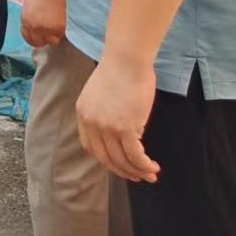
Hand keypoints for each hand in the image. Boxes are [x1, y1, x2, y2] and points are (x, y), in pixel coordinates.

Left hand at [19, 0, 66, 47]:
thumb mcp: (31, 5)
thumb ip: (30, 19)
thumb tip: (32, 28)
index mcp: (26, 20)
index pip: (27, 37)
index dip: (34, 38)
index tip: (39, 38)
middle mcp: (36, 27)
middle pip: (39, 42)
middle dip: (45, 39)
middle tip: (51, 33)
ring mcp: (49, 30)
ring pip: (53, 41)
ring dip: (56, 36)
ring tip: (60, 25)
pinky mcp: (62, 30)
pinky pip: (64, 36)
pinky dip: (66, 32)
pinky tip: (66, 22)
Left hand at [75, 55, 160, 183]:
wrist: (126, 58)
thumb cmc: (120, 70)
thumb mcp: (102, 92)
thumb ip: (105, 112)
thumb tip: (122, 129)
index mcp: (83, 113)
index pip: (90, 146)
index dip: (105, 159)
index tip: (118, 164)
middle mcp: (92, 123)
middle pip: (105, 158)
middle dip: (122, 171)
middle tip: (136, 176)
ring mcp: (107, 127)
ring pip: (121, 160)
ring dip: (136, 171)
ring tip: (150, 174)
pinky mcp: (125, 128)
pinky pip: (135, 155)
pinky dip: (144, 165)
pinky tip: (153, 167)